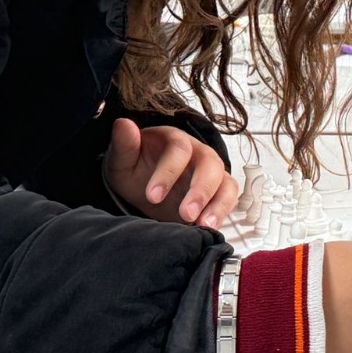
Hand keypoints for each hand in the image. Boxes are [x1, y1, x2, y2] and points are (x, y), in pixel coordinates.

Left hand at [104, 119, 237, 227]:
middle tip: (185, 214)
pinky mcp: (218, 191)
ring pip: (225, 181)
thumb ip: (124, 144)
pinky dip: (222, 212)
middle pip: (209, 164)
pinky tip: (209, 228)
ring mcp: (212, 172)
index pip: (178, 149)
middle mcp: (199, 153)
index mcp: (175, 140)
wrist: (146, 187)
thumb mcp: (123, 159)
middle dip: (199, 191)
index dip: (168, 172)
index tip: (152, 196)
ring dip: (217, 204)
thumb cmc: (136, 169)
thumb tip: (122, 124)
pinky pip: (229, 198)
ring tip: (204, 225)